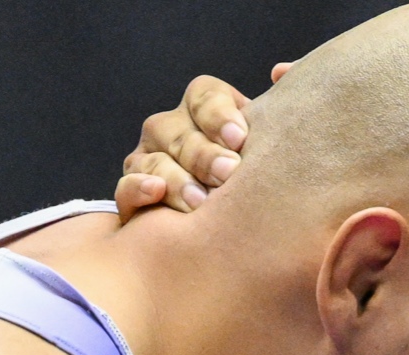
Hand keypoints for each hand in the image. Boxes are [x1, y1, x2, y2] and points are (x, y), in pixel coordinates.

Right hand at [114, 65, 283, 215]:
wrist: (240, 228)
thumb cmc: (262, 181)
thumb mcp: (275, 145)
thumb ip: (283, 108)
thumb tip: (282, 71)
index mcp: (205, 110)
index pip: (203, 95)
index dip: (219, 114)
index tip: (241, 138)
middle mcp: (172, 129)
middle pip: (179, 131)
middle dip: (204, 154)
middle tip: (229, 175)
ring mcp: (148, 160)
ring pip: (153, 160)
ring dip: (177, 179)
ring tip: (201, 202)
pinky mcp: (133, 195)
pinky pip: (125, 187)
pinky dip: (137, 188)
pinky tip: (157, 192)